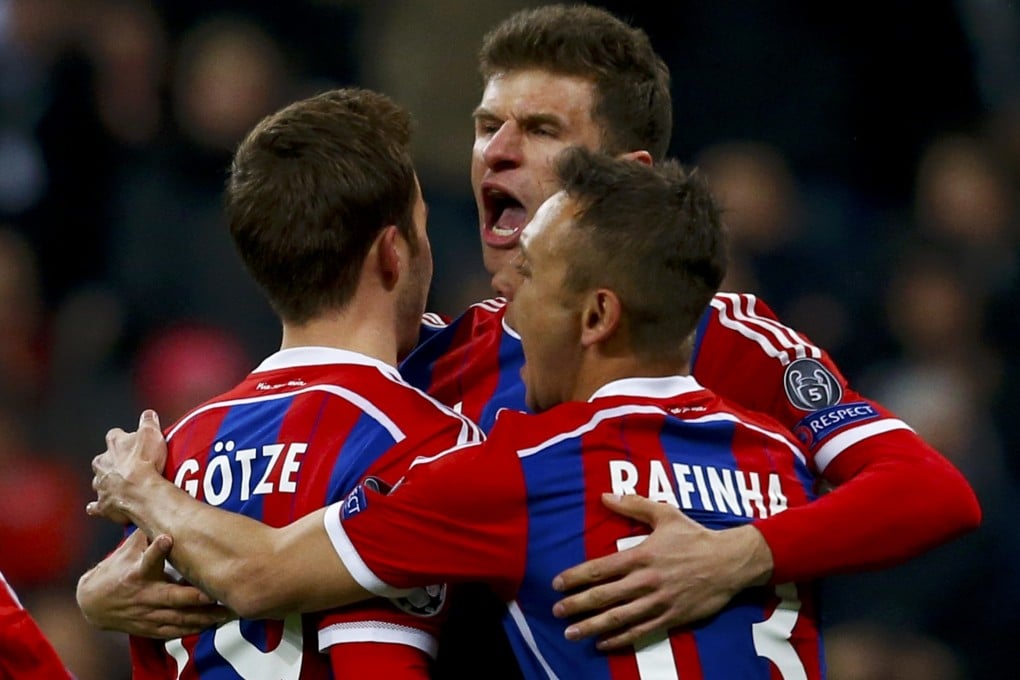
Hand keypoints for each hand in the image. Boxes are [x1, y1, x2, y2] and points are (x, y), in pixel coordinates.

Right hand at [77, 530, 233, 637]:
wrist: (93, 603)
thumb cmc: (116, 569)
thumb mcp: (128, 549)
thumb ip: (148, 533)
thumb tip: (164, 507)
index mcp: (137, 572)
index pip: (147, 559)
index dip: (156, 549)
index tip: (167, 538)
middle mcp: (144, 595)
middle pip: (173, 597)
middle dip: (197, 597)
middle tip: (218, 593)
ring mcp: (148, 614)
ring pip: (179, 618)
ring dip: (204, 617)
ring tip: (227, 613)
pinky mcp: (150, 627)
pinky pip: (175, 631)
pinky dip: (194, 629)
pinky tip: (213, 624)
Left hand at [88, 410, 168, 523]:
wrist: (141, 492)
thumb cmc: (146, 462)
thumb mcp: (152, 433)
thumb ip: (148, 421)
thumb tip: (148, 414)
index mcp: (114, 444)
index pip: (115, 435)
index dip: (124, 438)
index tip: (133, 441)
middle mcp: (103, 463)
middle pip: (102, 459)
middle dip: (112, 462)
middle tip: (128, 465)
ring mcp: (102, 484)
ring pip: (99, 481)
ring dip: (108, 482)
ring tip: (122, 486)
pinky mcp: (103, 504)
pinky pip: (96, 506)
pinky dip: (98, 506)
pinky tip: (100, 507)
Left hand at [551, 493, 773, 648]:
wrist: (730, 562)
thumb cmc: (695, 536)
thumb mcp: (665, 513)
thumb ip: (633, 505)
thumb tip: (605, 496)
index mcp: (641, 555)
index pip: (600, 569)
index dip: (576, 577)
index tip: (557, 584)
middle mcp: (646, 581)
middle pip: (605, 596)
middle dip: (577, 605)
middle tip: (557, 611)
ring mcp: (659, 602)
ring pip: (619, 618)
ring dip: (592, 626)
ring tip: (571, 633)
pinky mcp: (672, 617)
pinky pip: (641, 631)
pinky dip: (620, 639)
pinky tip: (602, 643)